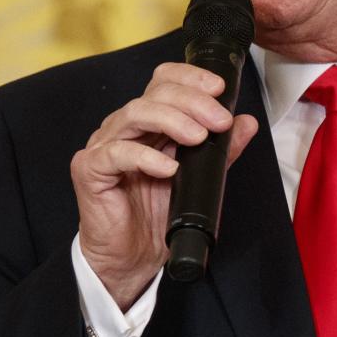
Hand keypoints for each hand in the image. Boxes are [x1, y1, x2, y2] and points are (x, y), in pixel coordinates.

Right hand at [71, 62, 259, 307]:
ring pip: (134, 115)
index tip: (219, 88)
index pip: (162, 82)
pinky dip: (145, 157)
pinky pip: (116, 153)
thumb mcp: (199, 179)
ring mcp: (104, 146)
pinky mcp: (90, 169)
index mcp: (147, 124)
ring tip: (198, 137)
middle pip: (153, 94)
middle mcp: (124, 128)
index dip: (189, 78)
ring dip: (171, 120)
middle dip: (191, 102)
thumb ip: (220, 150)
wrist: (133, 258)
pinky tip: (168, 168)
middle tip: (218, 120)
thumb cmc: (157, 217)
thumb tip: (246, 123)